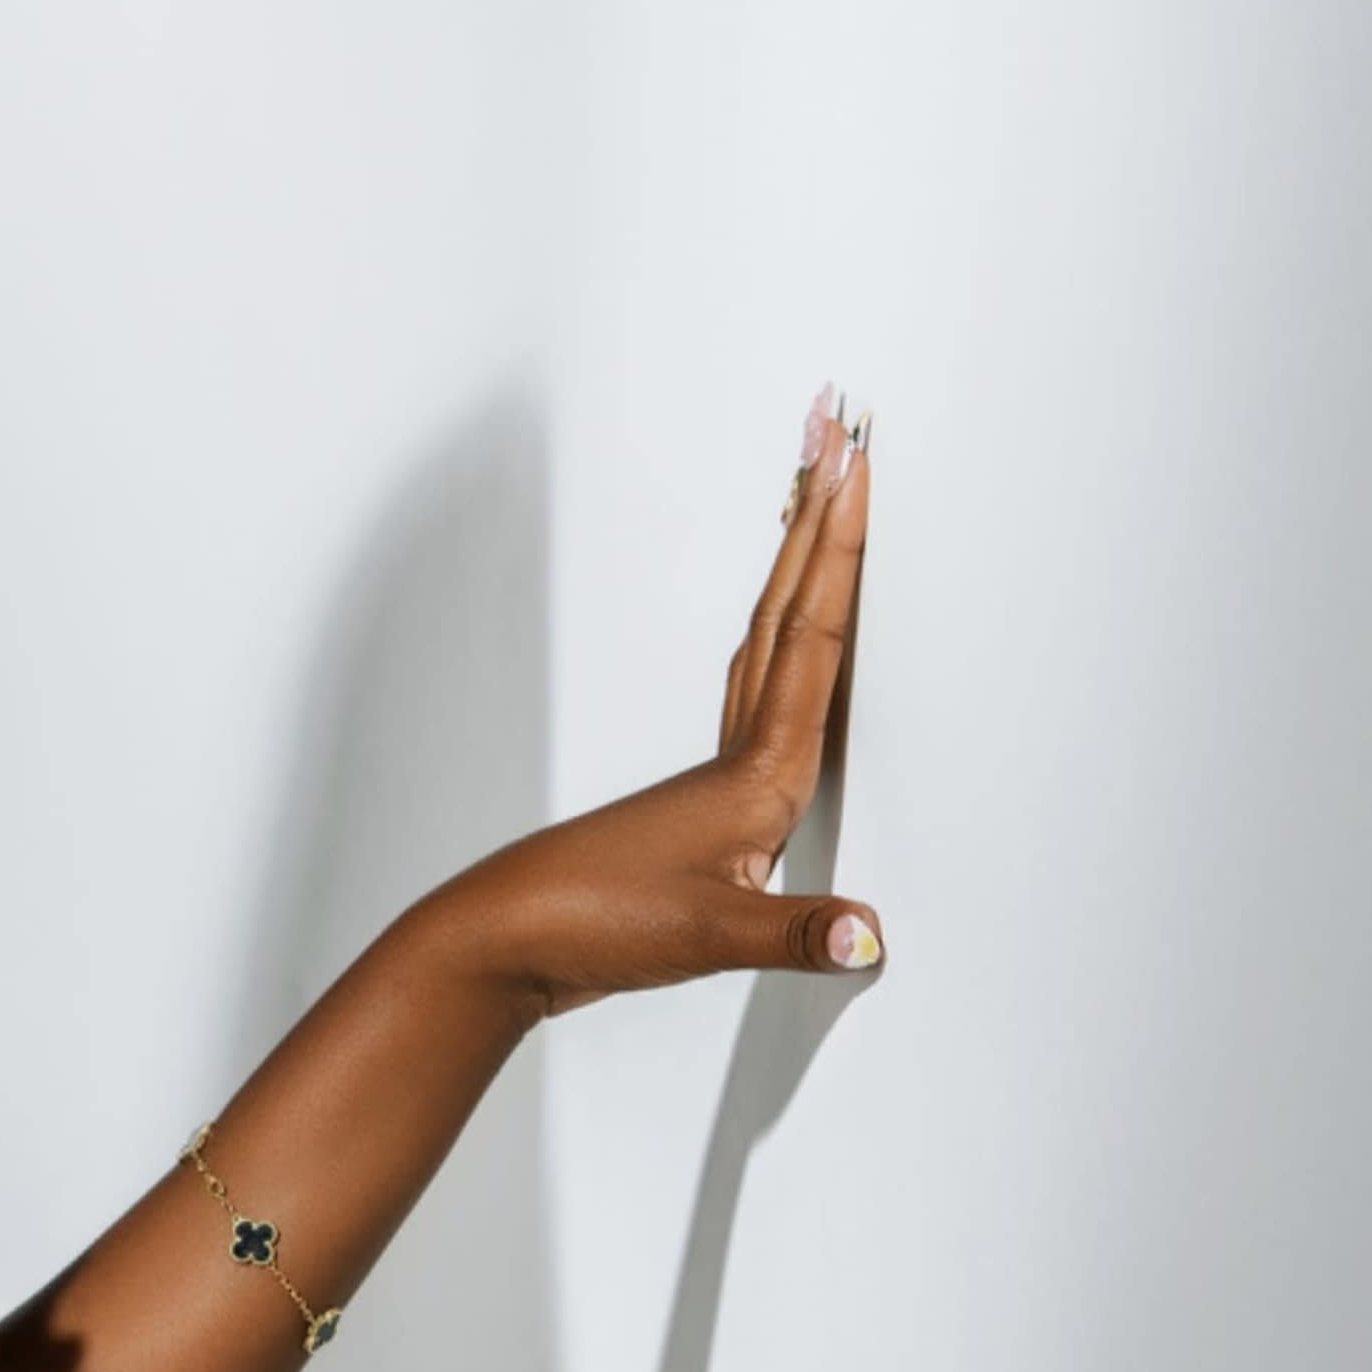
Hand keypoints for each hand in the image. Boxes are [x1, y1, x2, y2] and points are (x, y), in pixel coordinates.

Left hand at [448, 384, 885, 1020]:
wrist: (503, 945)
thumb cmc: (591, 925)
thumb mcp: (703, 935)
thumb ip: (792, 932)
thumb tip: (867, 936)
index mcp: (754, 776)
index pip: (812, 639)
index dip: (842, 552)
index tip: (856, 464)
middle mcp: (738, 760)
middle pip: (786, 614)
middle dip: (819, 523)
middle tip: (836, 427)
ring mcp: (714, 780)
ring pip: (767, 645)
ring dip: (797, 571)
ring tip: (816, 503)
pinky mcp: (700, 809)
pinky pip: (756, 696)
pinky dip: (778, 647)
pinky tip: (781, 648)